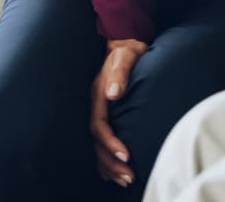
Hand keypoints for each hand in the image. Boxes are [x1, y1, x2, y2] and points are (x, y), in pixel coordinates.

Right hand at [89, 38, 148, 187]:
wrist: (125, 43)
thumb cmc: (128, 50)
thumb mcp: (126, 56)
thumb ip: (120, 73)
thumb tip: (114, 93)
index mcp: (98, 95)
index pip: (99, 127)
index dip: (110, 143)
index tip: (126, 156)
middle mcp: (95, 107)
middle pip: (96, 143)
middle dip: (110, 163)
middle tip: (129, 177)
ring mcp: (98, 112)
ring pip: (97, 146)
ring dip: (108, 166)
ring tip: (124, 180)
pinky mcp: (104, 115)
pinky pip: (100, 143)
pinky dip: (105, 160)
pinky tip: (114, 172)